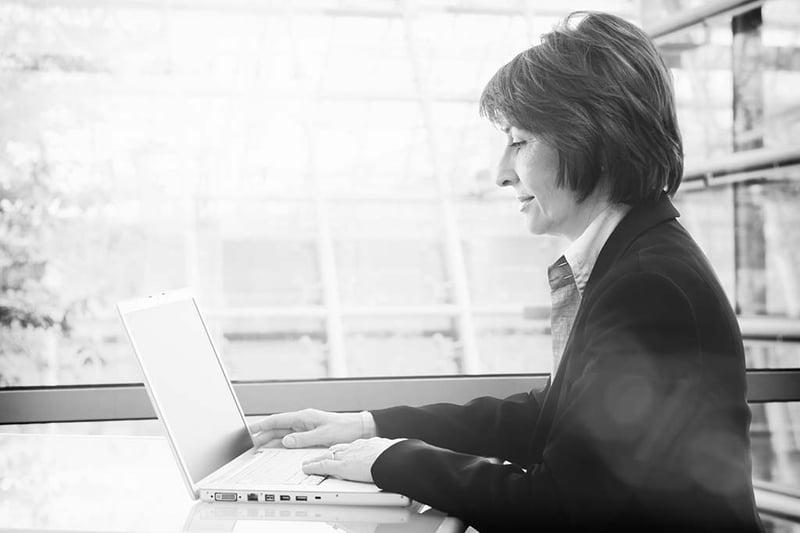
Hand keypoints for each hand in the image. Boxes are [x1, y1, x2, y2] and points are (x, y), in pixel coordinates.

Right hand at [248, 409, 374, 447]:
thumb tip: (286, 441)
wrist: (360, 428)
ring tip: (258, 446)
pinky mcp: (311, 434)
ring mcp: (306, 427)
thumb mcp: (324, 435)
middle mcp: (303, 421)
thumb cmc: (346, 428)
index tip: (250, 429)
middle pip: (278, 427)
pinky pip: (292, 438)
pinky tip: (276, 448)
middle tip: (250, 442)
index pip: (278, 420)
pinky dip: (282, 442)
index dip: (262, 425)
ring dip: (271, 439)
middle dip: (263, 434)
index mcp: (304, 417)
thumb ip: (304, 438)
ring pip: (283, 433)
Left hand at [302, 438, 403, 482]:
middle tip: (317, 457)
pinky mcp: (343, 465)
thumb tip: (401, 453)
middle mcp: (356, 447)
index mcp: (368, 444)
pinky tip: (307, 468)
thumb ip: (390, 452)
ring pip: (327, 455)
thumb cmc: (399, 455)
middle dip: (326, 453)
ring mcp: (348, 455)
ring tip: (308, 463)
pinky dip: (313, 466)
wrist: (397, 457)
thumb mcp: (394, 450)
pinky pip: (323, 465)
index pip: (351, 446)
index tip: (340, 452)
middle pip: (336, 448)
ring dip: (315, 459)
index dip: (343, 450)